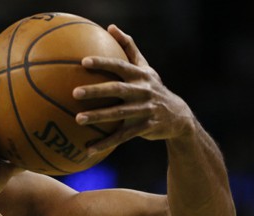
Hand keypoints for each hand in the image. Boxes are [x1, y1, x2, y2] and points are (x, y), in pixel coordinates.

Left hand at [73, 25, 196, 154]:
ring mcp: (145, 110)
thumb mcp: (145, 68)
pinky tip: (88, 149)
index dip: (103, 63)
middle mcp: (143, 91)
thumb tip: (111, 27)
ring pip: (119, 114)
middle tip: (74, 92)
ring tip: (78, 119)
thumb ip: (129, 48)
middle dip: (96, 90)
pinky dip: (106, 143)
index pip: (120, 66)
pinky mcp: (145, 128)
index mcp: (140, 75)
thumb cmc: (152, 88)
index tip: (83, 62)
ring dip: (98, 117)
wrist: (178, 116)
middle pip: (117, 89)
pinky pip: (122, 136)